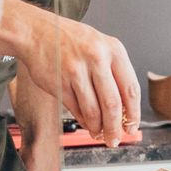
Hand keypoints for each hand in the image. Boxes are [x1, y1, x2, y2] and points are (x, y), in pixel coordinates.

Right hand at [18, 8, 140, 144]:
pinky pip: (76, 109)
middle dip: (116, 128)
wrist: (36, 32)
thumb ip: (114, 72)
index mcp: (113, 49)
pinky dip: (83, 121)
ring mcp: (77, 71)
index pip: (131, 89)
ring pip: (93, 111)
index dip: (134, 113)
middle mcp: (97, 58)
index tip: (132, 126)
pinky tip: (87, 124)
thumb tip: (125, 109)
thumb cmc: (70, 40)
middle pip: (113, 104)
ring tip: (100, 135)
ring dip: (98, 128)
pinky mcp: (60, 83)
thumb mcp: (100, 46)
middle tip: (115, 139)